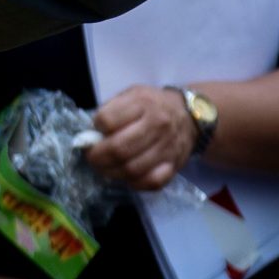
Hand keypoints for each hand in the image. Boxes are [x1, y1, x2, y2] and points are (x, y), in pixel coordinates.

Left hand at [84, 84, 198, 190]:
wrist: (188, 116)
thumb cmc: (152, 105)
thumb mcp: (131, 95)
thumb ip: (110, 110)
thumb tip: (91, 132)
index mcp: (142, 103)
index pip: (108, 120)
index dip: (95, 128)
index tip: (93, 131)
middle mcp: (157, 125)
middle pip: (119, 149)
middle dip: (97, 157)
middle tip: (91, 157)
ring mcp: (167, 147)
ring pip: (132, 169)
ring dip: (111, 172)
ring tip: (104, 168)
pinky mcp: (174, 166)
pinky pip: (151, 182)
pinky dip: (134, 183)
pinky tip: (125, 176)